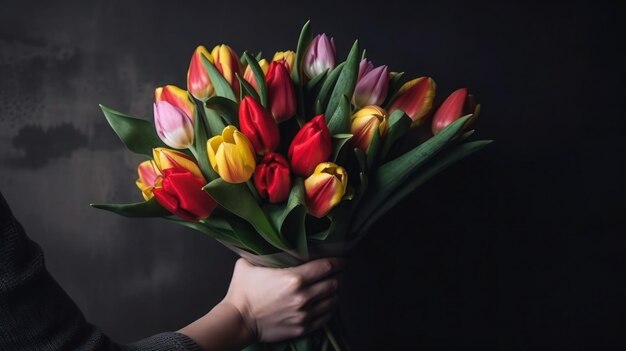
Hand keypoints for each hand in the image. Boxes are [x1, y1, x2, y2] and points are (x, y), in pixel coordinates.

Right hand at [223, 257, 344, 342]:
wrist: (237, 321)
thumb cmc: (242, 292)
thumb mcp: (249, 264)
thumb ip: (263, 254)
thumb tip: (268, 244)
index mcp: (293, 278)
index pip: (326, 267)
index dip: (338, 261)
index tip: (342, 259)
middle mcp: (303, 296)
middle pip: (333, 283)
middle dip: (339, 276)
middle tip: (340, 272)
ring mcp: (304, 314)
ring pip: (332, 301)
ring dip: (336, 293)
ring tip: (335, 287)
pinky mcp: (302, 327)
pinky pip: (325, 317)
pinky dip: (329, 309)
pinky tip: (328, 303)